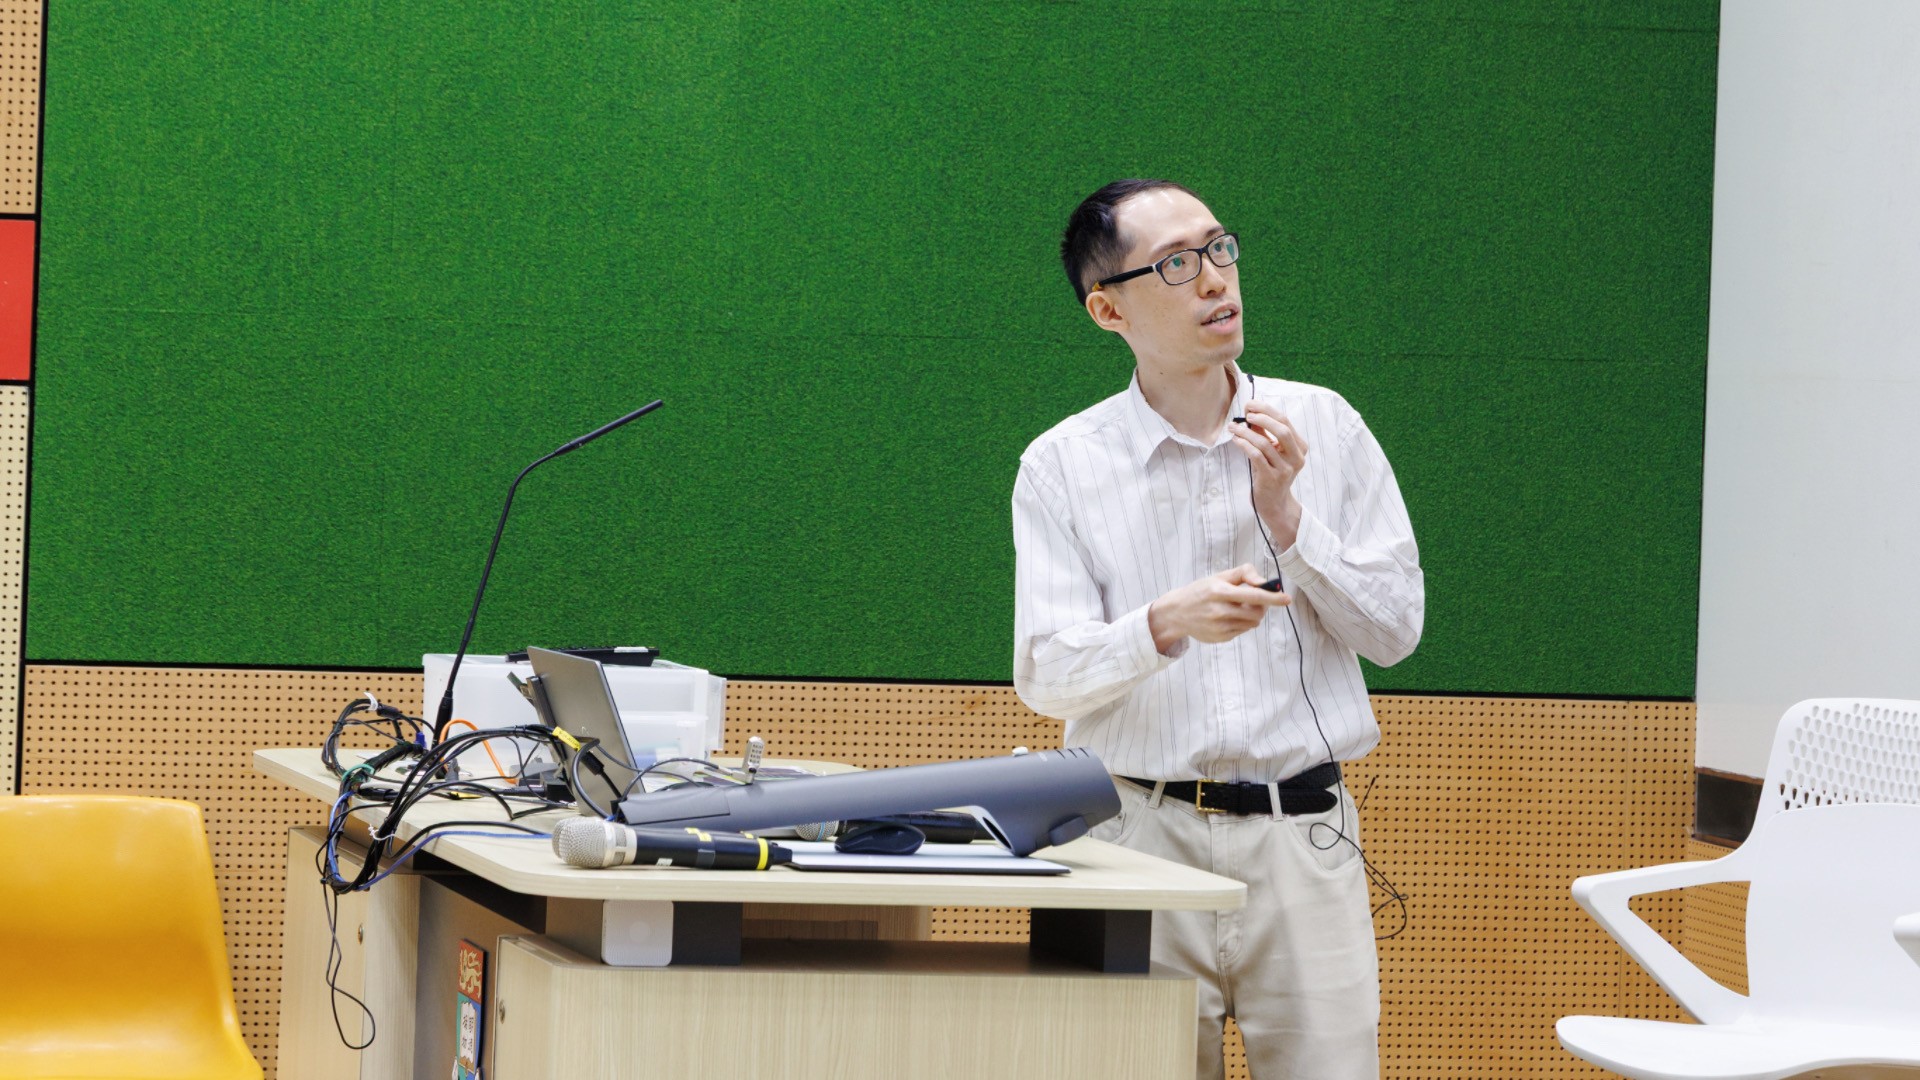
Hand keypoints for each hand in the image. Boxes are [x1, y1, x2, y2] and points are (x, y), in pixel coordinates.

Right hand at [1148, 564, 1292, 652]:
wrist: (1176, 613)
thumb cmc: (1202, 591)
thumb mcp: (1219, 576)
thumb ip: (1244, 574)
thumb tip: (1265, 583)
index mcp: (1220, 592)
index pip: (1253, 595)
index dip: (1272, 598)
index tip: (1287, 599)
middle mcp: (1219, 611)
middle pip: (1256, 613)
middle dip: (1262, 607)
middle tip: (1255, 600)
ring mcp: (1219, 627)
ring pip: (1252, 623)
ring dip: (1252, 615)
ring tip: (1239, 608)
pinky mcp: (1220, 638)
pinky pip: (1242, 631)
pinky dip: (1242, 624)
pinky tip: (1228, 618)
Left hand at [1227, 400, 1306, 546]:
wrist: (1274, 502)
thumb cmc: (1271, 472)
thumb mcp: (1273, 451)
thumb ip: (1265, 433)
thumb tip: (1251, 412)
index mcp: (1300, 447)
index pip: (1285, 421)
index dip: (1267, 410)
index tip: (1251, 405)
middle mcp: (1296, 457)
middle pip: (1281, 430)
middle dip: (1261, 418)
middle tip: (1245, 414)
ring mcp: (1285, 469)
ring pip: (1265, 443)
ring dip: (1246, 432)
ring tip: (1233, 427)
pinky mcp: (1271, 478)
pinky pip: (1256, 456)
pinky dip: (1245, 445)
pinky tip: (1236, 439)